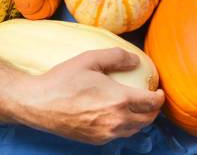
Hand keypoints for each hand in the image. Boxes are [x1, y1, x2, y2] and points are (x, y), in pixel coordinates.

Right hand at [10, 48, 164, 144]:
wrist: (37, 104)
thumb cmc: (63, 79)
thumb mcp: (90, 59)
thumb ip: (116, 57)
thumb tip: (136, 61)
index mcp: (120, 100)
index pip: (151, 103)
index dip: (159, 97)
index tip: (159, 91)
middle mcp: (116, 120)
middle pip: (147, 119)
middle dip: (153, 110)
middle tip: (152, 99)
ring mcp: (106, 133)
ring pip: (134, 130)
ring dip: (140, 120)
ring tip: (138, 108)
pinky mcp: (95, 140)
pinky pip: (118, 135)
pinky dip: (125, 126)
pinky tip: (118, 116)